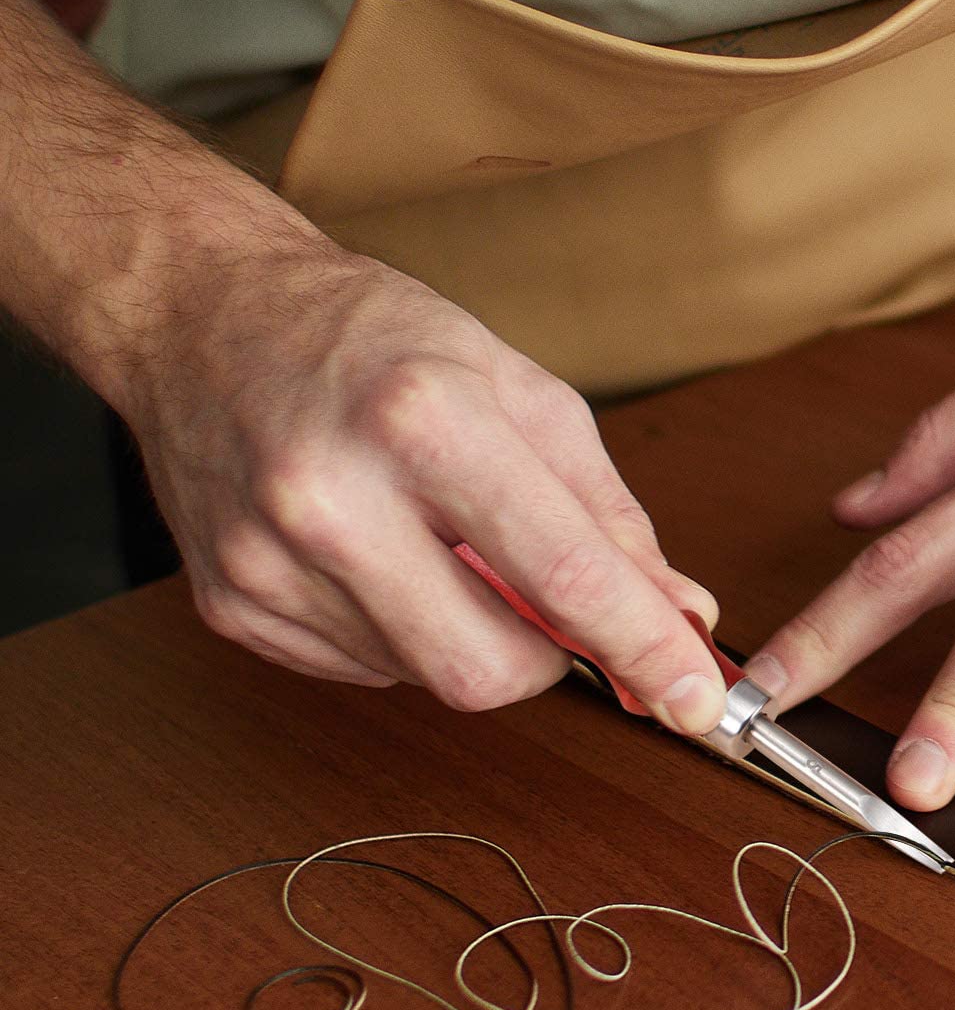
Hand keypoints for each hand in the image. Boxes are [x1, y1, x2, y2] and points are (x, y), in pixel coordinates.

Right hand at [123, 235, 727, 729]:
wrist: (203, 312)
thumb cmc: (374, 336)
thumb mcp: (515, 387)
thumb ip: (605, 511)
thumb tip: (678, 612)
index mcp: (422, 419)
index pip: (560, 575)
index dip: (642, 647)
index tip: (696, 697)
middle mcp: (332, 498)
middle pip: (486, 670)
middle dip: (549, 659)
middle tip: (557, 608)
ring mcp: (268, 562)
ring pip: (425, 677)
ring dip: (470, 633)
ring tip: (441, 541)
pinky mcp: (230, 605)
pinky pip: (363, 671)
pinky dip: (403, 633)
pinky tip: (383, 558)